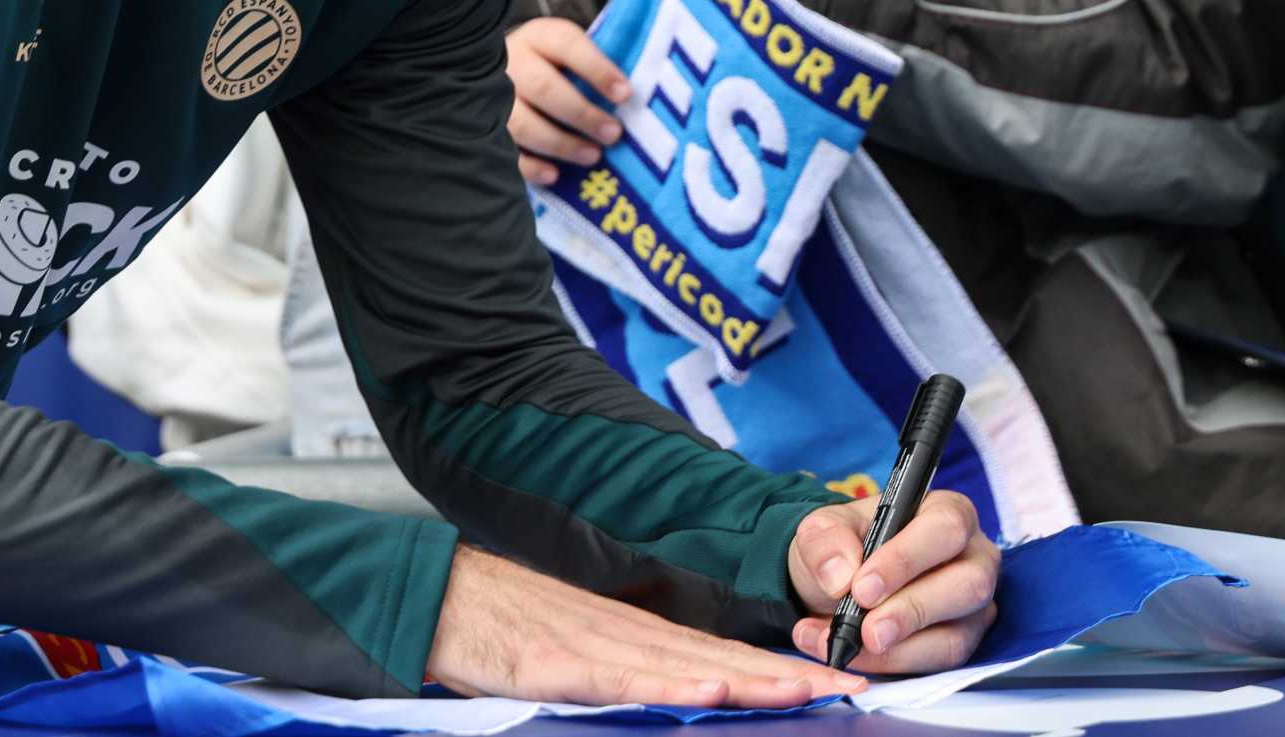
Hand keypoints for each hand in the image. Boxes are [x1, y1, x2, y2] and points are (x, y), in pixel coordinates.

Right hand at [426, 544, 853, 705]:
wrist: (437, 595)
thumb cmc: (501, 626)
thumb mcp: (574, 647)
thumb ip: (624, 668)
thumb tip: (678, 690)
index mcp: (632, 634)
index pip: (718, 652)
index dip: (777, 665)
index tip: (830, 678)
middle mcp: (626, 635)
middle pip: (718, 657)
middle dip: (786, 674)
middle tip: (847, 684)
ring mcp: (594, 647)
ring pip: (684, 666)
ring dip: (748, 678)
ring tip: (805, 688)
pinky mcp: (558, 664)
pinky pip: (622, 678)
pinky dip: (669, 684)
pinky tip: (709, 690)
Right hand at [505, 17, 630, 185]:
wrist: (489, 74)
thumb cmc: (547, 68)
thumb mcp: (567, 55)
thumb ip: (594, 68)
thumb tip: (636, 98)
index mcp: (540, 38)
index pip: (569, 45)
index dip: (598, 69)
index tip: (625, 94)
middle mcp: (512, 63)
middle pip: (544, 88)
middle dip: (582, 114)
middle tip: (613, 134)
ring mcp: (491, 97)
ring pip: (522, 122)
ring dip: (560, 143)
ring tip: (592, 156)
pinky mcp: (483, 129)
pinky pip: (504, 150)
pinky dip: (530, 165)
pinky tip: (554, 175)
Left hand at [789, 492, 1001, 675]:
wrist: (837, 587)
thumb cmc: (843, 548)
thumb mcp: (820, 532)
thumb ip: (825, 542)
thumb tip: (842, 574)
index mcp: (945, 511)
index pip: (945, 528)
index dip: (906, 559)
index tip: (863, 588)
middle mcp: (973, 556)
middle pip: (968, 584)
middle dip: (911, 611)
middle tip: (865, 630)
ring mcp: (973, 605)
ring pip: (957, 634)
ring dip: (900, 649)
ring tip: (850, 647)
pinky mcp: (964, 642)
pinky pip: (941, 662)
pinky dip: (896, 664)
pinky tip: (858, 657)